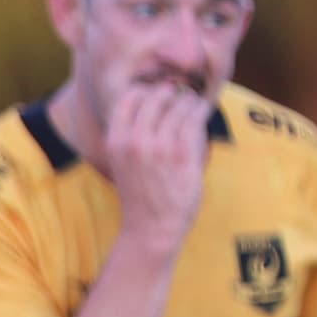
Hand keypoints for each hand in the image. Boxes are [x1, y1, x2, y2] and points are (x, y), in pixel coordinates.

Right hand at [103, 78, 210, 256]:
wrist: (150, 227)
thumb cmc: (140, 192)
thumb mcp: (123, 160)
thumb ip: (133, 131)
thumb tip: (158, 94)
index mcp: (115, 140)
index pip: (130, 95)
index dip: (147, 89)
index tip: (159, 96)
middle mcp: (134, 141)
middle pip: (157, 94)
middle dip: (172, 92)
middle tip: (180, 98)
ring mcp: (158, 147)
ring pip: (180, 104)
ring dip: (190, 101)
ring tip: (193, 106)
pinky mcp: (182, 154)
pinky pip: (195, 118)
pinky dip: (201, 110)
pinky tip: (202, 113)